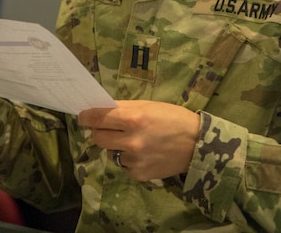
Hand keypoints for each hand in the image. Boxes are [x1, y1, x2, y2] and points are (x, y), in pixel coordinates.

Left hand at [78, 100, 198, 180]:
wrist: (197, 144)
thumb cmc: (173, 119)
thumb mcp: (149, 106)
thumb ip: (124, 108)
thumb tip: (100, 109)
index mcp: (134, 118)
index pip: (98, 119)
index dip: (87, 117)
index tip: (83, 117)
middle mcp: (131, 140)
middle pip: (99, 138)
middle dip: (101, 132)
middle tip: (111, 129)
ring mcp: (134, 160)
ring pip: (111, 153)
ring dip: (117, 147)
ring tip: (137, 142)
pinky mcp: (139, 174)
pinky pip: (124, 165)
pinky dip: (129, 160)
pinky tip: (145, 154)